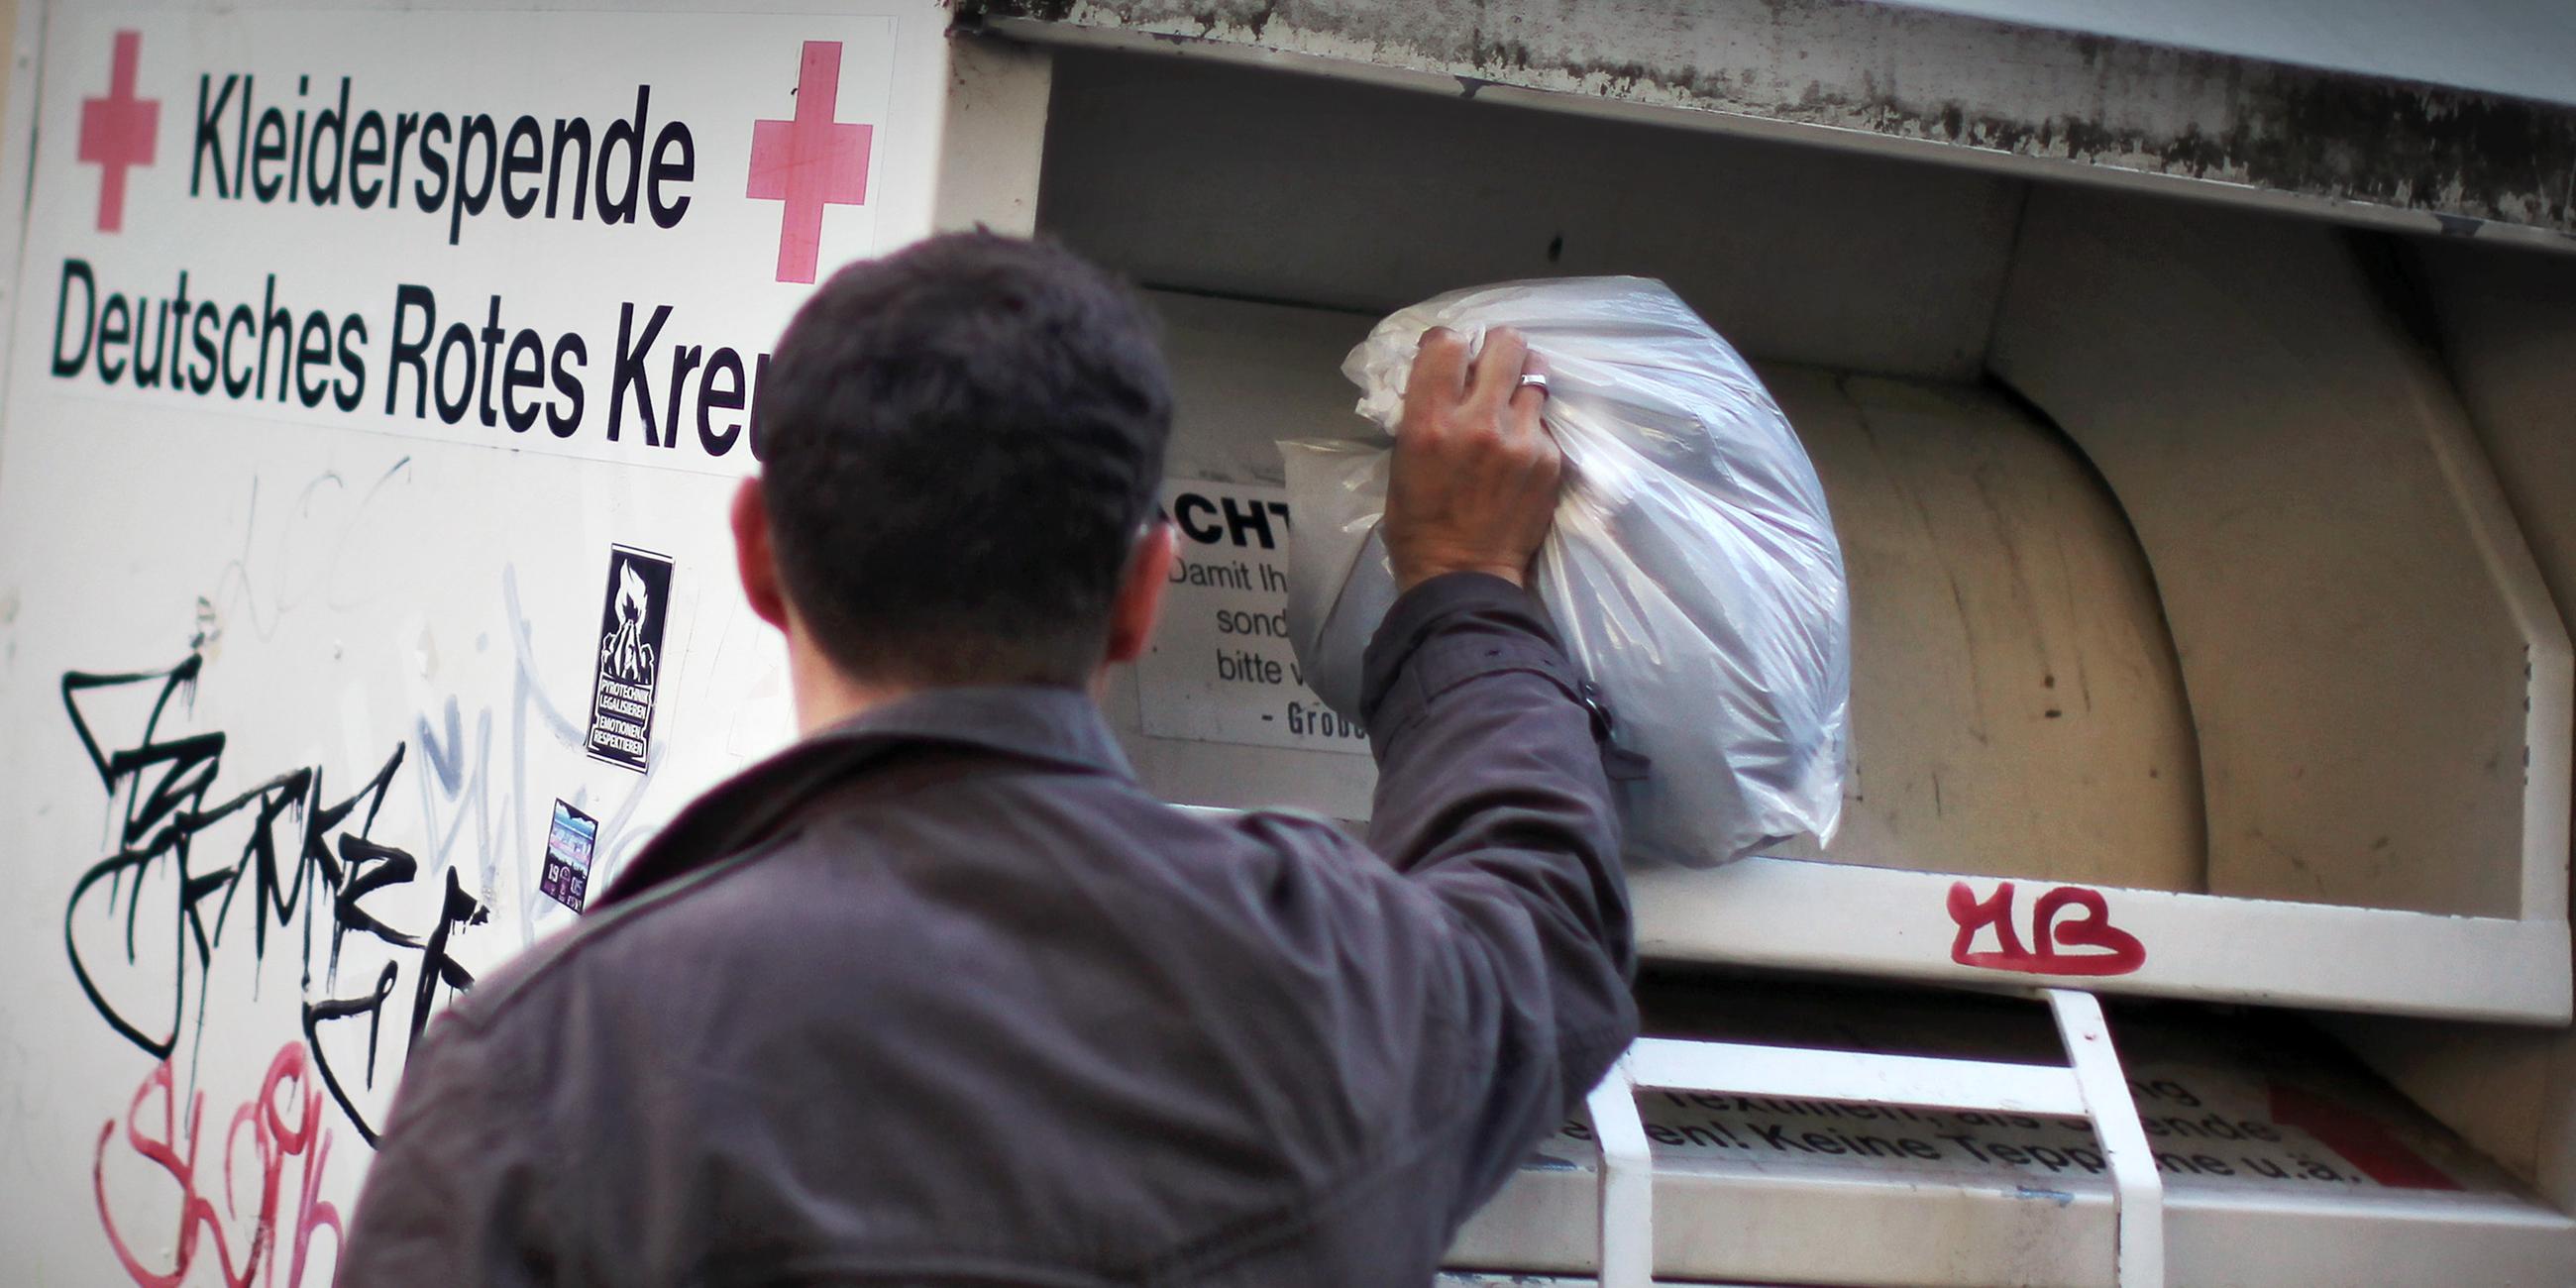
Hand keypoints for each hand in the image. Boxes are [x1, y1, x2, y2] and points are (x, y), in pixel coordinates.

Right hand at [1384, 326, 1562, 591]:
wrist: (1463, 574)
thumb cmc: (1418, 523)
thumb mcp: (1403, 459)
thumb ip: (1424, 412)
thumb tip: (1445, 379)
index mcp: (1430, 421)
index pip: (1447, 343)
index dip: (1448, 343)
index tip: (1450, 356)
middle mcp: (1478, 421)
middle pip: (1505, 343)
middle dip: (1497, 348)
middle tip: (1491, 366)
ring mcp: (1520, 439)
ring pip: (1536, 372)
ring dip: (1522, 379)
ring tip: (1512, 398)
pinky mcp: (1548, 459)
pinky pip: (1543, 420)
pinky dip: (1531, 424)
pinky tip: (1518, 448)